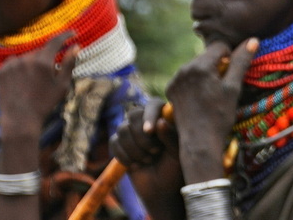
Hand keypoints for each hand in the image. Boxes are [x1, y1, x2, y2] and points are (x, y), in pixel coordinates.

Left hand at [0, 31, 78, 139]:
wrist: (19, 119)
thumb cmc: (45, 103)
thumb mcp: (62, 85)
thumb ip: (69, 64)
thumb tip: (76, 46)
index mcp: (42, 63)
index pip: (55, 41)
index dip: (65, 35)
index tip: (73, 33)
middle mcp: (26, 60)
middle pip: (42, 51)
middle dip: (48, 57)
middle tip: (50, 73)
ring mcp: (12, 65)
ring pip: (28, 56)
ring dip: (34, 62)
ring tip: (35, 80)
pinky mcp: (2, 70)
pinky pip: (15, 62)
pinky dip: (21, 66)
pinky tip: (23, 80)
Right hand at [111, 99, 186, 218]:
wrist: (161, 188)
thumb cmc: (174, 168)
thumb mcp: (178, 153)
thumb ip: (171, 137)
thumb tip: (160, 122)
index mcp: (165, 117)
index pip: (153, 104)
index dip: (149, 115)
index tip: (150, 131)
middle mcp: (147, 119)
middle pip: (133, 114)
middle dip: (141, 137)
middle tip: (155, 152)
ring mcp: (132, 131)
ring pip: (122, 129)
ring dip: (134, 149)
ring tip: (148, 160)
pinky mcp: (120, 143)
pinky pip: (114, 142)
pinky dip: (124, 156)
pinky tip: (136, 165)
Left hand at [165, 38, 257, 183]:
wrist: (199, 142)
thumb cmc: (220, 116)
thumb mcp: (233, 88)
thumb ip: (241, 61)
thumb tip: (253, 40)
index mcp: (200, 66)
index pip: (219, 45)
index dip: (230, 56)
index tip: (232, 75)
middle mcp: (184, 69)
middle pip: (207, 55)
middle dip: (217, 65)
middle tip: (223, 86)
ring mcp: (175, 79)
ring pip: (197, 65)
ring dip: (207, 72)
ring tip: (212, 93)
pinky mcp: (170, 89)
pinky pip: (186, 76)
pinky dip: (195, 81)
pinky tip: (200, 97)